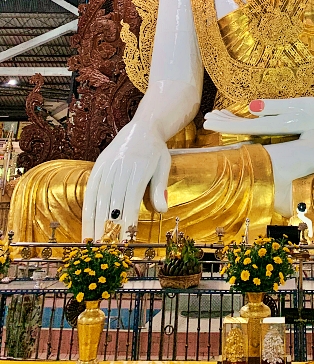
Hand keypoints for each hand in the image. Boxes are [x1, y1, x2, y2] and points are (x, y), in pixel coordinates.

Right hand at [82, 122, 170, 242]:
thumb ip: (160, 188)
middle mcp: (121, 167)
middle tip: (105, 250)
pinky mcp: (98, 165)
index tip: (125, 241)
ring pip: (99, 198)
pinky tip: (86, 225)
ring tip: (92, 243)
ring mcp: (108, 166)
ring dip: (95, 222)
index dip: (127, 221)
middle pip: (113, 201)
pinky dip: (87, 209)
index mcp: (140, 168)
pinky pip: (90, 190)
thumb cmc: (155, 151)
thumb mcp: (163, 165)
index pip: (131, 199)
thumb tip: (162, 210)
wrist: (142, 127)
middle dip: (109, 227)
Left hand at [203, 97, 313, 135]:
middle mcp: (271, 131)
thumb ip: (274, 107)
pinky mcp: (282, 128)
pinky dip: (245, 121)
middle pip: (241, 128)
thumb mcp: (296, 107)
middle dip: (224, 122)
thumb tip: (251, 107)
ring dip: (232, 121)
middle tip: (207, 117)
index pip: (241, 127)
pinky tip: (243, 116)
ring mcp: (276, 131)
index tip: (208, 120)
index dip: (223, 123)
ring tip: (218, 116)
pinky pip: (257, 126)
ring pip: (247, 127)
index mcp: (272, 126)